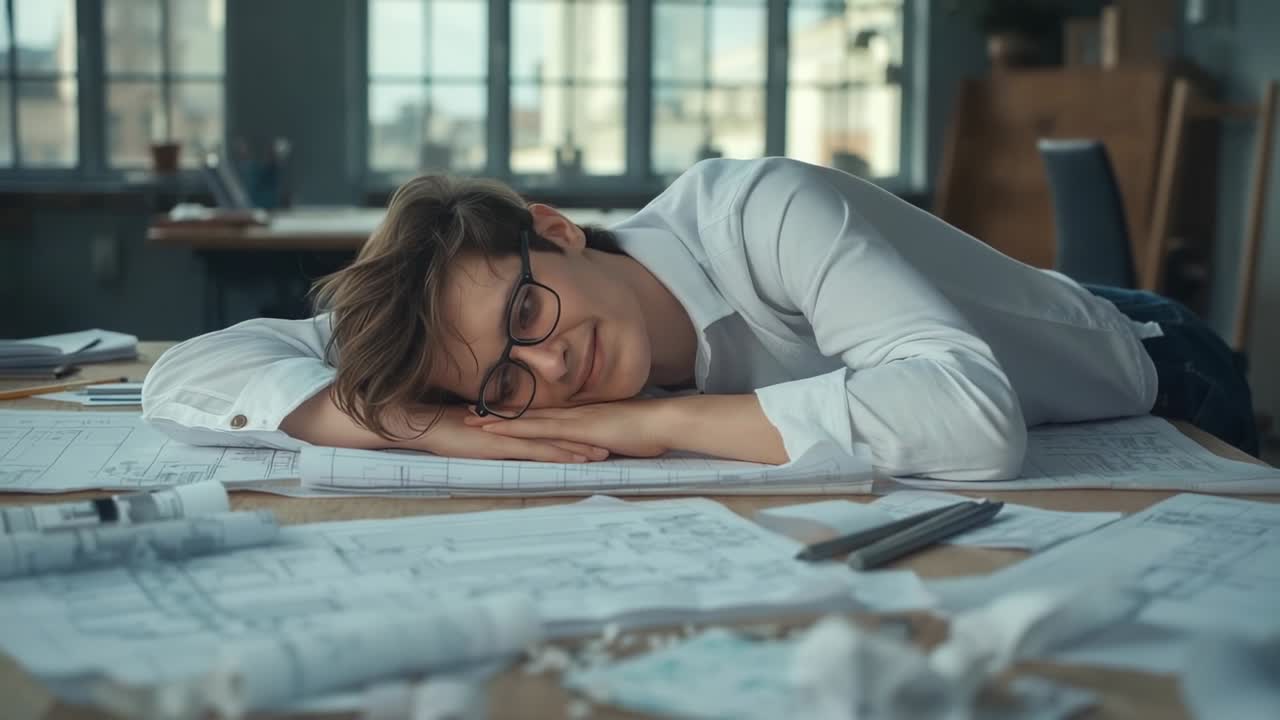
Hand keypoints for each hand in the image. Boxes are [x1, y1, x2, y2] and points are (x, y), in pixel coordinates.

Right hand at [414, 405, 609, 462]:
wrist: (426, 422)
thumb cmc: (448, 428)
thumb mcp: (480, 435)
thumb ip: (498, 436)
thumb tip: (509, 443)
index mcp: (515, 424)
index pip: (552, 426)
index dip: (576, 430)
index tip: (598, 434)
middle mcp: (519, 428)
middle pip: (560, 432)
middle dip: (586, 439)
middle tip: (613, 444)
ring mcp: (512, 436)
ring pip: (554, 442)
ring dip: (579, 449)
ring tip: (603, 455)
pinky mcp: (504, 446)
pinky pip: (536, 451)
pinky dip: (557, 455)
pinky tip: (574, 460)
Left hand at [464, 399, 672, 457]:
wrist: (665, 421)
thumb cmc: (650, 430)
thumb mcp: (621, 437)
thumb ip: (605, 440)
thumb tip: (598, 449)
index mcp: (581, 415)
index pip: (543, 414)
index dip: (517, 413)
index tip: (493, 412)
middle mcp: (571, 413)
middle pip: (527, 413)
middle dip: (497, 414)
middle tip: (467, 412)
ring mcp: (572, 420)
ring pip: (526, 419)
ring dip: (497, 421)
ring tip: (469, 421)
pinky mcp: (576, 430)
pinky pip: (539, 430)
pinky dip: (515, 430)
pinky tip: (495, 433)